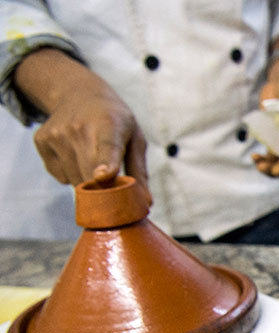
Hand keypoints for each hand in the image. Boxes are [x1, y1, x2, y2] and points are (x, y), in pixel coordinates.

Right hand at [16, 49, 150, 202]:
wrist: (79, 94)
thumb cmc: (115, 121)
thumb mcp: (135, 138)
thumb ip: (139, 171)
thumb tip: (145, 202)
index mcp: (109, 125)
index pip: (106, 147)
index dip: (106, 163)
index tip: (104, 176)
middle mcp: (78, 128)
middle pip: (89, 176)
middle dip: (103, 191)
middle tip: (113, 186)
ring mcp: (57, 135)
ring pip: (74, 181)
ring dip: (87, 182)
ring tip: (93, 159)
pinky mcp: (41, 142)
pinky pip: (60, 177)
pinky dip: (71, 174)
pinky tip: (77, 155)